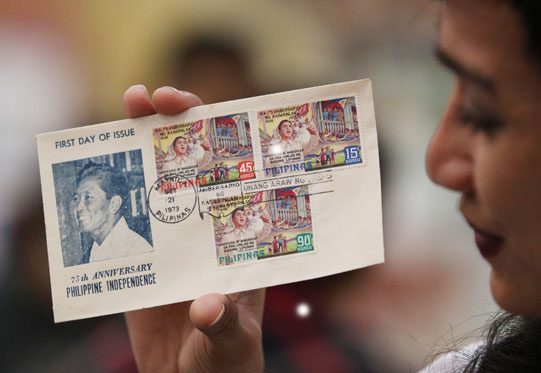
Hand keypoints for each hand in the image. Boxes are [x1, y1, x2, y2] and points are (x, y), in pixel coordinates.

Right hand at [122, 85, 264, 371]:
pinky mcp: (145, 254)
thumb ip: (223, 323)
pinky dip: (113, 188)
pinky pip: (127, 214)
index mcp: (240, 238)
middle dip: (176, 124)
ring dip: (141, 143)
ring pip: (158, 179)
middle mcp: (209, 227)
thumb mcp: (232, 341)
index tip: (205, 114)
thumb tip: (206, 305)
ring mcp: (175, 237)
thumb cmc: (227, 359)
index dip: (222, 140)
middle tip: (152, 99)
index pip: (236, 177)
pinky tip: (98, 168)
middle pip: (195, 164)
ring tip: (128, 109)